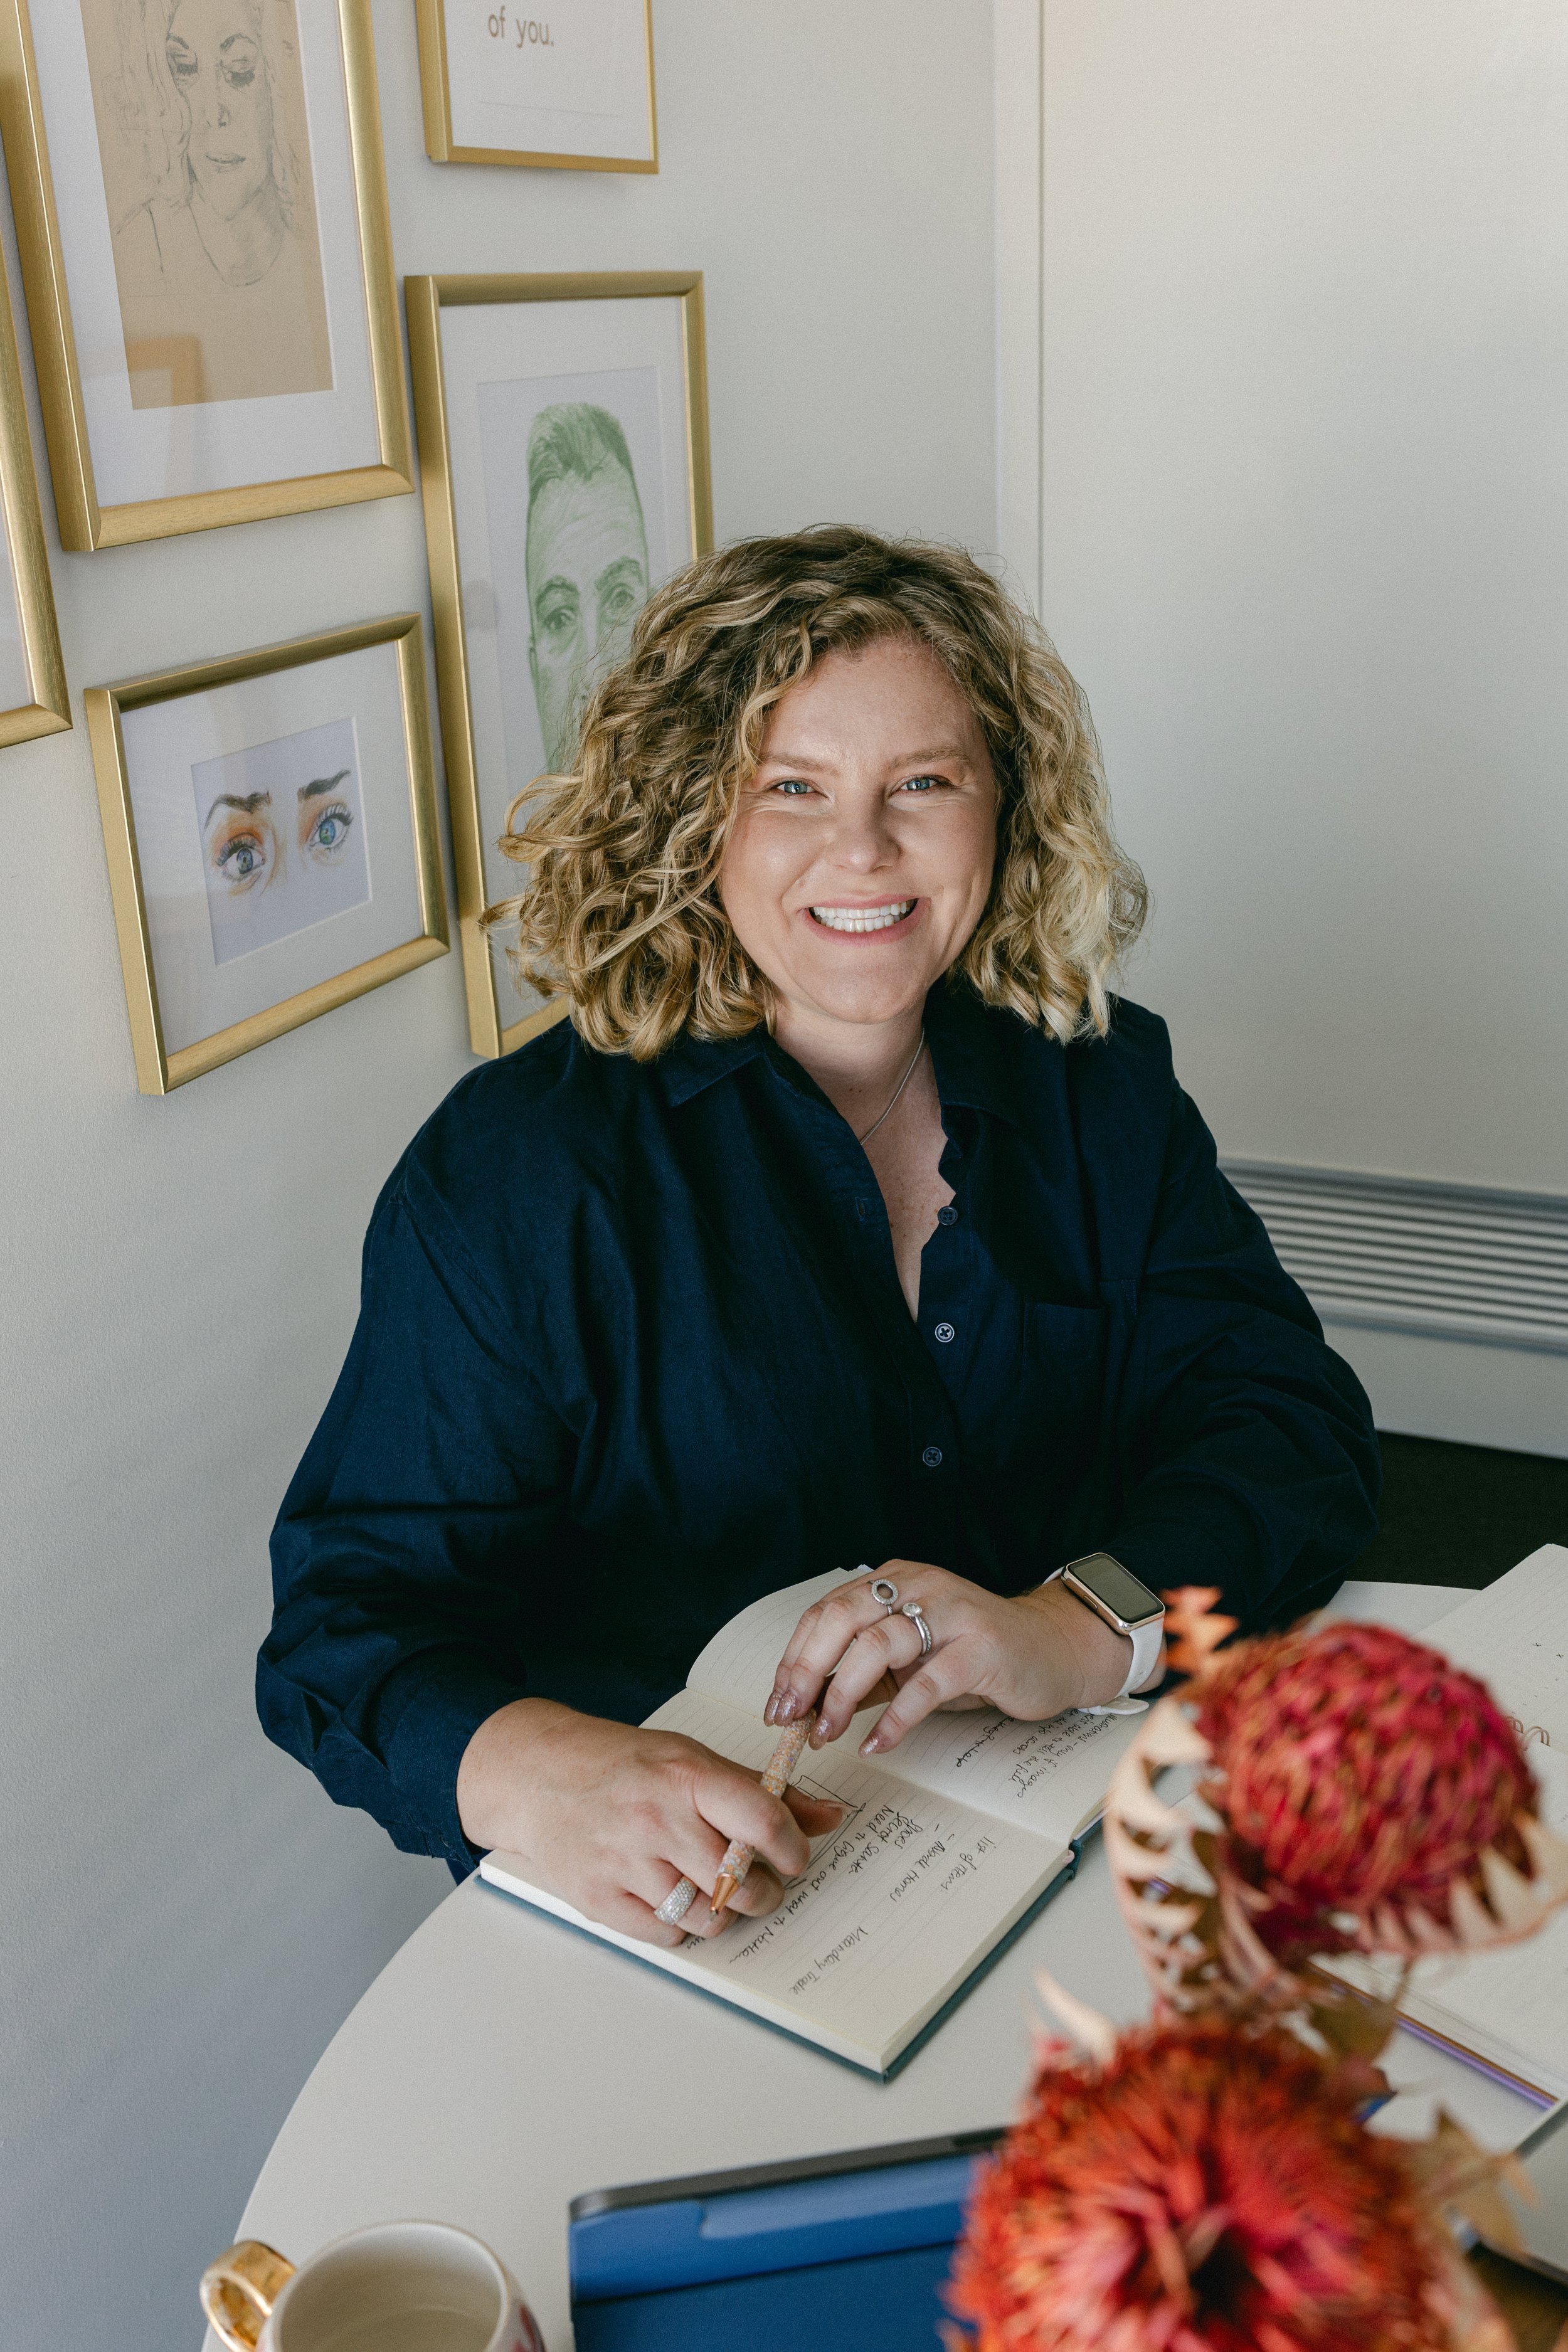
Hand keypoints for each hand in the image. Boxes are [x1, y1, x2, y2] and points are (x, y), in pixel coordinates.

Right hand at [456, 1699, 844, 1948]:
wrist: (538, 1775)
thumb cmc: (622, 1765)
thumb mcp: (692, 1759)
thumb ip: (760, 1792)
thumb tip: (828, 1817)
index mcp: (685, 1776)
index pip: (762, 1819)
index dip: (793, 1847)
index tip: (796, 1857)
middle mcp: (656, 1819)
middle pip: (741, 1882)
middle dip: (765, 1892)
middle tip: (761, 1884)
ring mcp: (625, 1862)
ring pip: (708, 1917)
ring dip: (724, 1913)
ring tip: (715, 1891)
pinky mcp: (600, 1899)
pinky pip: (667, 1936)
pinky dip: (681, 1927)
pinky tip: (674, 1898)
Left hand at [765, 1563, 1164, 1756]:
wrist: (1052, 1648)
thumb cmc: (975, 1654)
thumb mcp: (912, 1656)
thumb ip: (865, 1672)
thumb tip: (806, 1706)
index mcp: (894, 1581)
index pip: (826, 1611)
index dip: (794, 1657)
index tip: (776, 1702)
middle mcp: (918, 1586)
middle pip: (842, 1619)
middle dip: (806, 1671)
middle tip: (788, 1716)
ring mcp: (951, 1614)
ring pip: (877, 1646)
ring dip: (843, 1696)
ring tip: (828, 1733)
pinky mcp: (980, 1649)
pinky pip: (925, 1685)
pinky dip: (894, 1719)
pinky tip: (877, 1743)